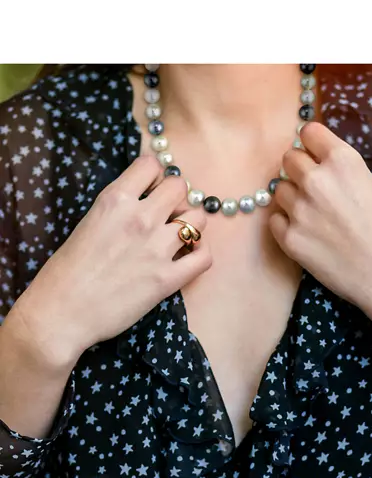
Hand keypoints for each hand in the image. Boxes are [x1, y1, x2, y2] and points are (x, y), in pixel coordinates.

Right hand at [6, 156, 211, 367]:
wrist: (61, 313)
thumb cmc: (65, 272)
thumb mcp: (88, 223)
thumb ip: (118, 210)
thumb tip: (144, 204)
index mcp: (114, 200)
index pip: (151, 164)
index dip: (155, 177)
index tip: (151, 191)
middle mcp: (140, 218)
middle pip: (180, 187)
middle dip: (176, 199)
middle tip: (166, 216)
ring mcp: (157, 248)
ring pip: (197, 219)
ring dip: (190, 226)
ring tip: (177, 238)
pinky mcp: (168, 279)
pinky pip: (204, 256)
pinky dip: (200, 253)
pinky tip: (188, 257)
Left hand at [269, 122, 371, 324]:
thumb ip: (341, 172)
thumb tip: (316, 164)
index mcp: (343, 161)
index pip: (309, 132)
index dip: (312, 144)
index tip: (315, 154)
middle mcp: (317, 180)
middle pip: (289, 158)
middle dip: (300, 170)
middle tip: (315, 189)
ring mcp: (299, 210)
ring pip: (279, 190)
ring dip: (292, 198)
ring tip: (314, 216)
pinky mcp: (289, 238)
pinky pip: (274, 219)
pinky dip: (286, 224)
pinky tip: (307, 234)